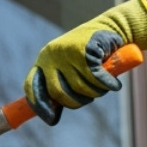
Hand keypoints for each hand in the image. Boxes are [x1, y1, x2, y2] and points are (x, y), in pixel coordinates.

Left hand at [24, 0, 146, 124]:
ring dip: (95, 93)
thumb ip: (60, 87)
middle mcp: (51, 55)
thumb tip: (51, 118)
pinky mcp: (85, 50)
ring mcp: (67, 52)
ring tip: (103, 86)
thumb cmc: (90, 54)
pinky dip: (107, 85)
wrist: (113, 27)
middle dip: (75, 102)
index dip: (40, 105)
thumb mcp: (70, 69)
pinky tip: (114, 85)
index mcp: (44, 60)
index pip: (32, 86)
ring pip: (79, 87)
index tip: (51, 119)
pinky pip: (95, 78)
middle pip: (58, 92)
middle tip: (88, 99)